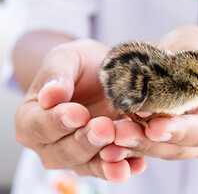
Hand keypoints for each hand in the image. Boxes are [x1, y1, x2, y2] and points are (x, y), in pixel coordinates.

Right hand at [15, 39, 145, 181]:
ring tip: (124, 149)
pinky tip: (138, 164)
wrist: (102, 74)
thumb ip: (56, 74)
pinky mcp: (102, 159)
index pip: (39, 126)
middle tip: (105, 127)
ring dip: (108, 159)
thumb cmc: (79, 65)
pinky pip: (111, 167)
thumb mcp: (66, 58)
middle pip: (65, 151)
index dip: (58, 122)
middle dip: (87, 140)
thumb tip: (48, 96)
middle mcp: (51, 144)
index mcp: (32, 119)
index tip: (78, 113)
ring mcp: (77, 156)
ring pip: (90, 163)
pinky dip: (125, 167)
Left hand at [100, 26, 197, 160]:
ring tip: (108, 139)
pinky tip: (108, 141)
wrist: (192, 60)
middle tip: (120, 134)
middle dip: (147, 141)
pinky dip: (129, 142)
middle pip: (178, 147)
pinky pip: (148, 145)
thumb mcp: (193, 51)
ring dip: (133, 144)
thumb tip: (147, 86)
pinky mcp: (167, 143)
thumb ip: (177, 69)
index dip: (179, 131)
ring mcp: (189, 145)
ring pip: (159, 150)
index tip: (154, 129)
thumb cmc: (197, 51)